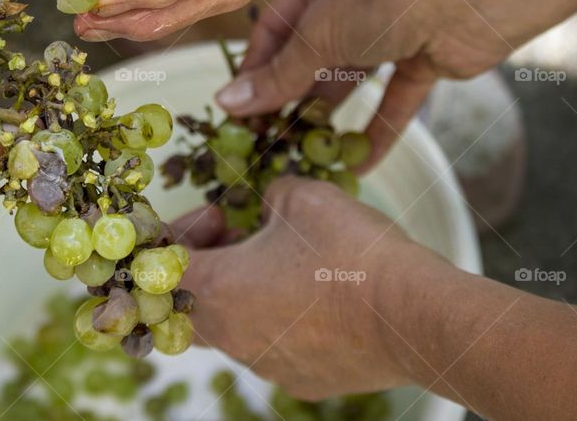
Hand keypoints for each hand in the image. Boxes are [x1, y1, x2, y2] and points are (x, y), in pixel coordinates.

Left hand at [174, 176, 439, 399]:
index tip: (218, 215)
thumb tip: (269, 205)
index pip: (161, 266)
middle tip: (238, 236)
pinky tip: (315, 297)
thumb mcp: (299, 196)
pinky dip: (279, 320)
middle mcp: (230, 337)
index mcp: (215, 291)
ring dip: (241, 293)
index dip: (181, 233)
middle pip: (187, 305)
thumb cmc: (348, 249)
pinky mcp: (303, 380)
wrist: (414, 314)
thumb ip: (268, 197)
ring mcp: (266, 365)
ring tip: (282, 262)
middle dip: (205, 266)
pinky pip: (273, 348)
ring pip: (230, 329)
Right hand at [214, 0, 517, 164]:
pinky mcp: (424, 58)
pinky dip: (377, 131)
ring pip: (351, 79)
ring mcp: (392, 29)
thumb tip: (228, 104)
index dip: (255, 67)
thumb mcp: (318, 35)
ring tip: (303, 154)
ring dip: (329, 117)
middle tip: (267, 138)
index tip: (238, 108)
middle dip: (289, 97)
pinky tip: (357, 164)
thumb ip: (278, 75)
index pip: (275, 26)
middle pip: (311, 55)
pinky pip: (394, 100)